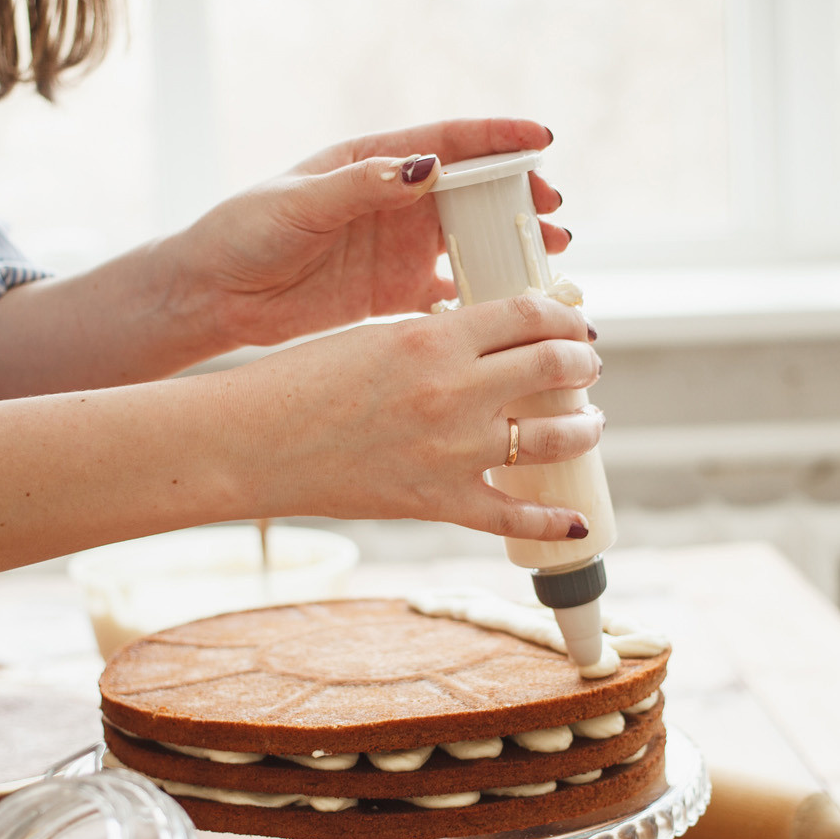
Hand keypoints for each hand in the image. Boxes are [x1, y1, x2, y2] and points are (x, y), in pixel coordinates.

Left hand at [164, 117, 570, 348]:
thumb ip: (362, 185)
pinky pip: (451, 292)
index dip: (498, 138)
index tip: (543, 140)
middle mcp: (394, 201)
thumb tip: (425, 165)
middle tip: (554, 211)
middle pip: (473, 191)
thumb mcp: (299, 203)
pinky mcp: (392, 293)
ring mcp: (397, 247)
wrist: (213, 294)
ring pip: (471, 240)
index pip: (448, 141)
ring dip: (511, 246)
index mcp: (372, 162)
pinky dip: (484, 297)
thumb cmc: (244, 232)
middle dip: (518, 197)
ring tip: (552, 256)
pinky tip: (515, 306)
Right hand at [229, 294, 602, 539]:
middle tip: (585, 366)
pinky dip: (553, 524)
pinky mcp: (437, 502)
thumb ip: (436, 336)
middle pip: (553, 368)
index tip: (572, 322)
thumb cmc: (299, 380)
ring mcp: (450, 452)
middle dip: (582, 364)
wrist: (250, 443)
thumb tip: (489, 338)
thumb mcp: (375, 334)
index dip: (563, 316)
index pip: (529, 315)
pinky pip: (513, 518)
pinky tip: (576, 523)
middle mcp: (453, 391)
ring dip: (584, 428)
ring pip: (553, 439)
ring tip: (589, 422)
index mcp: (433, 337)